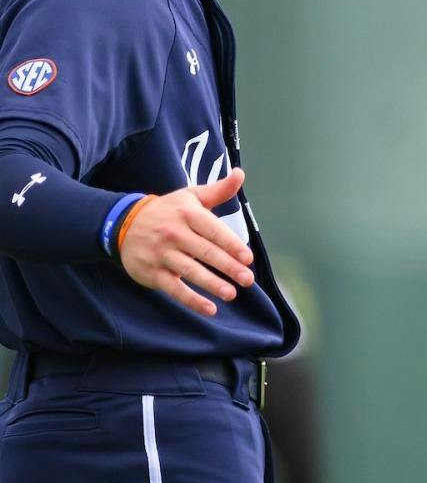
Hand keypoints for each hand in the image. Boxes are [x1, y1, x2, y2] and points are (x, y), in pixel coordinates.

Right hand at [118, 168, 255, 316]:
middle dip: (228, 267)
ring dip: (211, 284)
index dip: (231, 245)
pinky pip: (174, 288)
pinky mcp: (152, 272)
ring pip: (190, 271)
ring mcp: (161, 254)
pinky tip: (210, 309)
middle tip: (247, 279)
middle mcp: (174, 233)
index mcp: (187, 214)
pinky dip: (191, 300)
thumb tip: (240, 173)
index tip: (247, 257)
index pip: (213, 230)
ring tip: (232, 293)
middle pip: (205, 252)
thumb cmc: (167, 211)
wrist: (123, 223)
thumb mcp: (190, 196)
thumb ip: (218, 190)